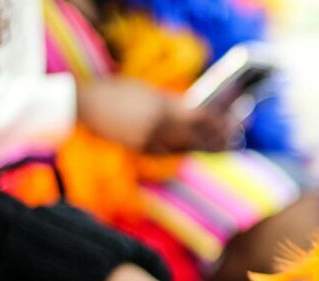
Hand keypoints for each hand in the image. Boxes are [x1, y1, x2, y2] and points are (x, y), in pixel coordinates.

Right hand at [77, 77, 237, 153]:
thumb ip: (170, 103)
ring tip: (221, 146)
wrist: (83, 103)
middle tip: (235, 139)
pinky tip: (192, 148)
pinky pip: (168, 152)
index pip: (202, 118)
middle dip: (219, 140)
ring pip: (185, 148)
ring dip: (205, 147)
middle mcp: (160, 126)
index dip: (221, 123)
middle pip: (198, 138)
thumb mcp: (148, 92)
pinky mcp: (140, 149)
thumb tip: (193, 112)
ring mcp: (150, 140)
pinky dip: (183, 149)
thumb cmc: (116, 91)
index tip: (235, 122)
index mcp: (164, 107)